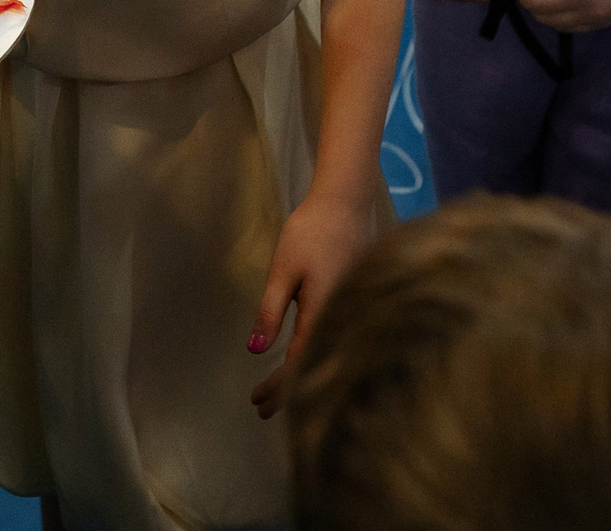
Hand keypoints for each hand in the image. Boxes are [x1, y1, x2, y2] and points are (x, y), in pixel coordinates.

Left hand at [249, 187, 380, 418]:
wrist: (346, 203)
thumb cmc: (312, 233)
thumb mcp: (283, 271)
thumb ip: (269, 311)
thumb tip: (254, 350)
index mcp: (325, 314)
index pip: (298, 364)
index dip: (278, 387)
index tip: (256, 403)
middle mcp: (344, 319)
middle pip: (314, 367)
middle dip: (287, 391)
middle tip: (259, 408)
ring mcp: (353, 312)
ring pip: (325, 357)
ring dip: (300, 376)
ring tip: (275, 394)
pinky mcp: (355, 304)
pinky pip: (334, 342)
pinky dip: (315, 358)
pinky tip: (302, 363)